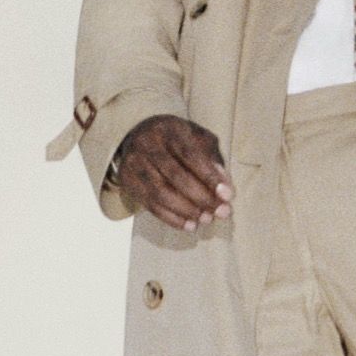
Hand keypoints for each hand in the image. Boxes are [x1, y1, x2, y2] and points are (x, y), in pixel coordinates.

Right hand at [113, 115, 233, 230]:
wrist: (137, 135)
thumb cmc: (176, 140)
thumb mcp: (197, 138)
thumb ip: (212, 158)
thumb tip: (223, 185)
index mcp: (168, 130)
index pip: (190, 155)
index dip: (210, 177)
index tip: (227, 195)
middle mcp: (147, 144)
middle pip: (175, 176)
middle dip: (202, 198)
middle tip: (221, 212)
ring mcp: (134, 163)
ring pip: (161, 193)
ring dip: (187, 211)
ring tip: (206, 219)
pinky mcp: (127, 181)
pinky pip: (150, 205)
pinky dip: (172, 218)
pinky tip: (189, 225)